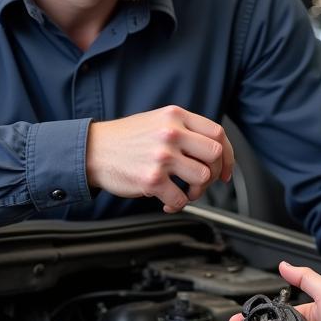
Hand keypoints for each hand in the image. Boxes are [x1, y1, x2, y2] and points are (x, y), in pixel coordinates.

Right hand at [85, 106, 233, 211]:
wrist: (93, 150)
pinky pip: (181, 198)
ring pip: (203, 177)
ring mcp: (162, 155)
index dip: (228, 154)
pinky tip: (168, 201)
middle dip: (215, 173)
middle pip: (215, 154)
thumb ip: (184, 129)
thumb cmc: (125, 139)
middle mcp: (171, 133)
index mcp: (175, 116)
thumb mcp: (157, 120)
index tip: (225, 169)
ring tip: (184, 192)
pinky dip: (178, 204)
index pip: (217, 133)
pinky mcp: (151, 178)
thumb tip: (214, 150)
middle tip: (203, 182)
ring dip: (197, 191)